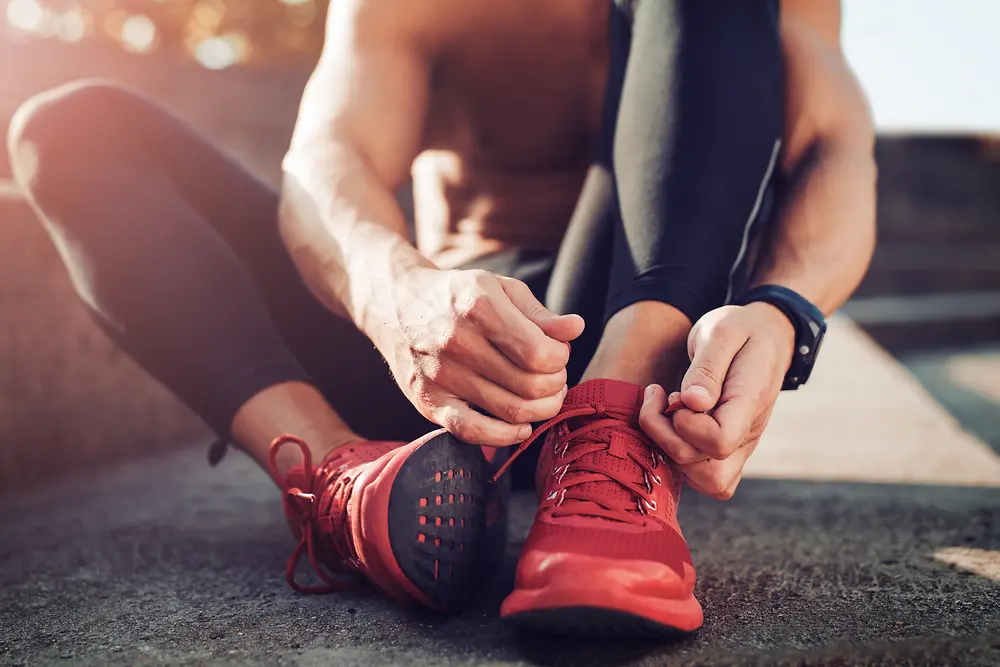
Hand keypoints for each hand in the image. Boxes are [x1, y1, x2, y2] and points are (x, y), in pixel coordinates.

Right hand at [371, 267, 584, 445]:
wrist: (395, 304)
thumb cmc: (457, 296)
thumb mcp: (499, 288)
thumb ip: (539, 313)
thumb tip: (576, 329)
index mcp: (478, 306)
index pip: (539, 353)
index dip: (560, 359)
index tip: (557, 354)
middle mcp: (456, 341)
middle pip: (529, 385)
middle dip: (555, 385)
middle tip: (554, 377)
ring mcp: (440, 375)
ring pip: (510, 411)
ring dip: (540, 410)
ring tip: (544, 397)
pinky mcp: (427, 401)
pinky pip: (473, 432)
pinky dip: (505, 436)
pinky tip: (521, 427)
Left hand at [638, 303, 795, 498]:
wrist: (768, 336)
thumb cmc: (742, 329)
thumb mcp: (722, 331)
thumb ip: (707, 368)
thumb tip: (691, 403)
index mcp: (750, 402)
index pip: (719, 440)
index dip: (686, 425)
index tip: (673, 395)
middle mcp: (749, 433)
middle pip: (709, 472)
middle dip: (667, 439)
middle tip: (659, 399)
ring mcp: (741, 445)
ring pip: (706, 481)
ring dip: (670, 450)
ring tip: (664, 409)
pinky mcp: (728, 448)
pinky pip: (704, 476)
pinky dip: (679, 456)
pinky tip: (672, 423)